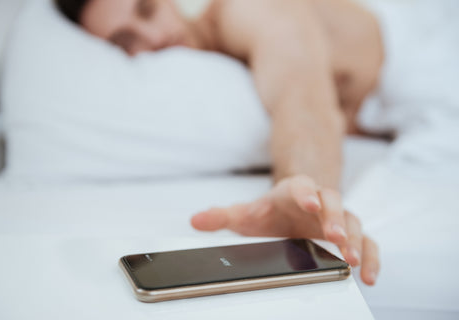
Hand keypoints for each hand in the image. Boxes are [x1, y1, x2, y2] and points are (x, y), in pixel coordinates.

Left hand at [191, 174, 379, 285]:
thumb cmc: (270, 210)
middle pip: (333, 203)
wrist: (292, 205)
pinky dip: (371, 257)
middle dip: (336, 219)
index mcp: (294, 191)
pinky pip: (368, 243)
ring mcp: (337, 217)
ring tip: (353, 259)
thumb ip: (222, 216)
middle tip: (337, 237)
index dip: (306, 193)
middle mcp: (320, 201)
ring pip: (355, 222)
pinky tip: (369, 276)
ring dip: (356, 240)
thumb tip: (196, 221)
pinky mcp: (349, 234)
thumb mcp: (245, 212)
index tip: (308, 202)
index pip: (301, 187)